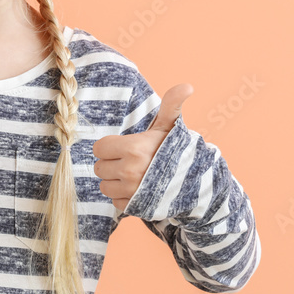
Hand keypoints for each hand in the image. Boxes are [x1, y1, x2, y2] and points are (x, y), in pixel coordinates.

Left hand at [91, 83, 193, 211]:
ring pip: (104, 186)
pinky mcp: (133, 207)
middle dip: (112, 164)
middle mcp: (129, 170)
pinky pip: (114, 202)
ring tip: (134, 176)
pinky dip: (123, 198)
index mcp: (133, 148)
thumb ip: (171, 105)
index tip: (125, 147)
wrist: (194, 185)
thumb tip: (187, 86)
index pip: (99, 148)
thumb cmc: (175, 152)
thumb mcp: (170, 128)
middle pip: (99, 167)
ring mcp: (130, 191)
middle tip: (131, 162)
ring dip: (115, 182)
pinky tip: (137, 190)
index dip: (110, 147)